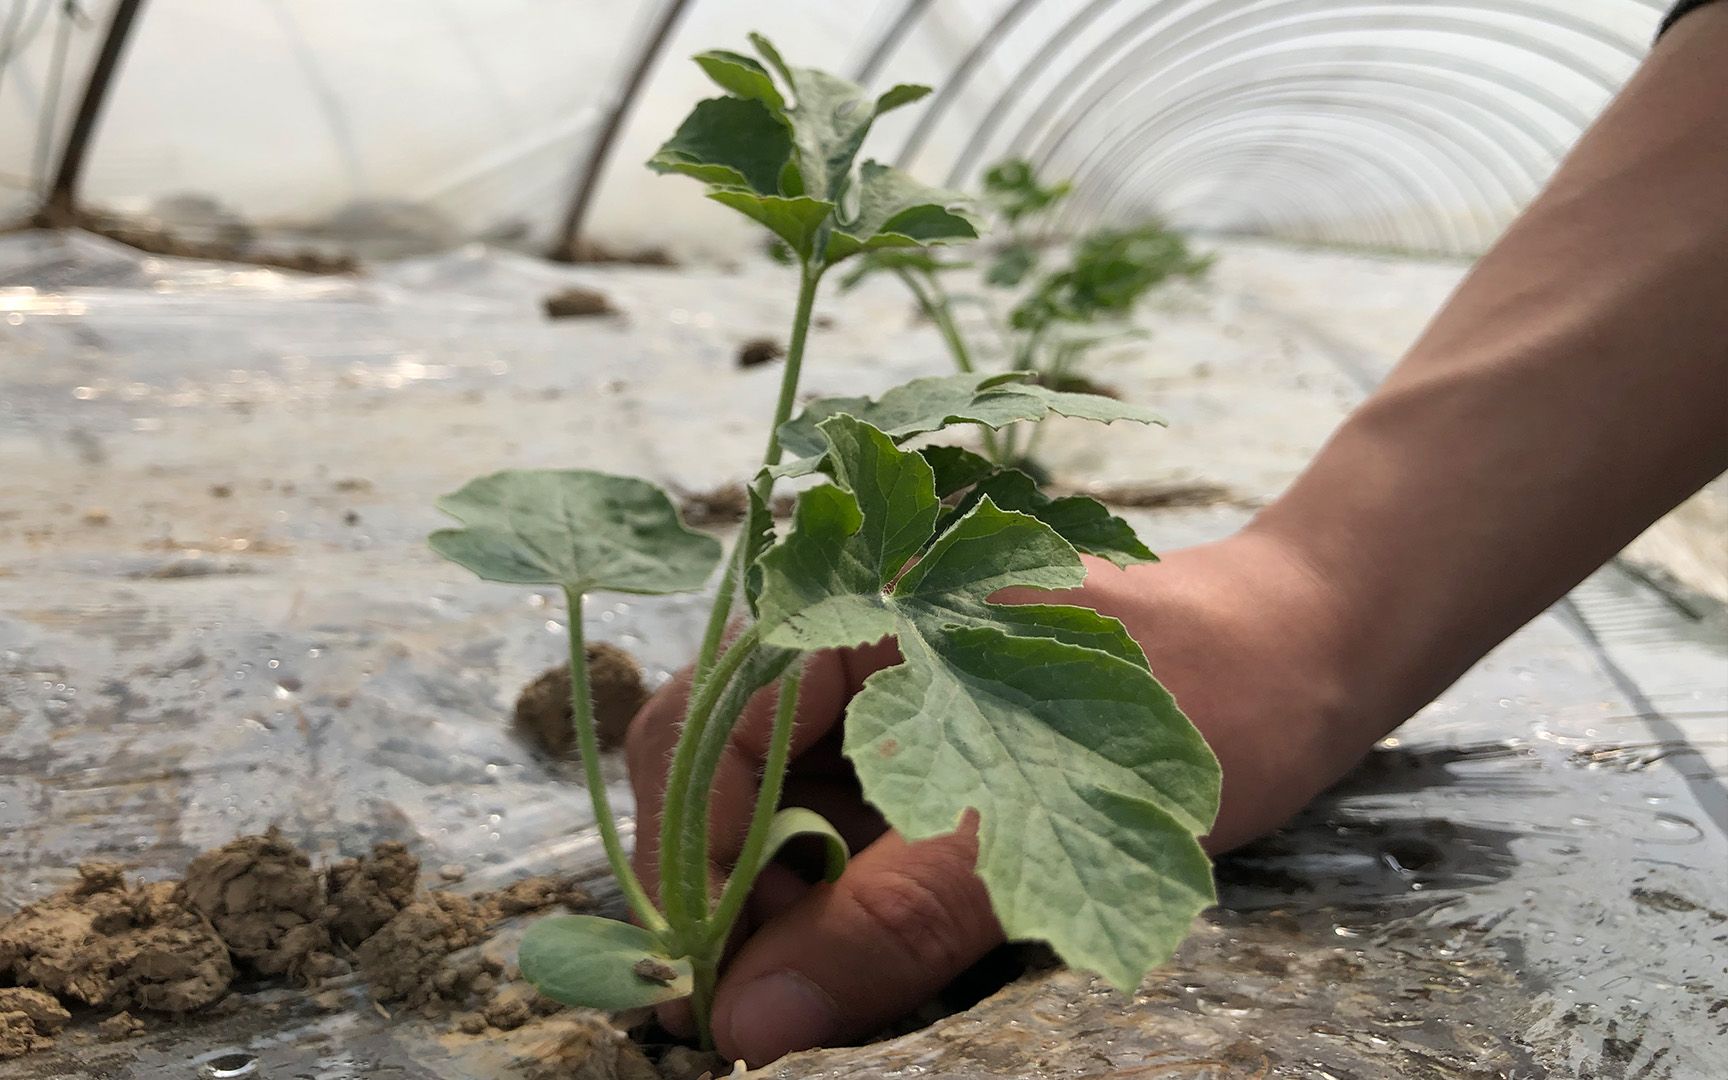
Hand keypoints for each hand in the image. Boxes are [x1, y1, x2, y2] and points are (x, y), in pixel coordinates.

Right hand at [627, 526, 1370, 1064]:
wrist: (1313, 655)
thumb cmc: (1202, 696)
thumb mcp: (1038, 823)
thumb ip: (887, 920)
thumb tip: (745, 1023)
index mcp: (857, 605)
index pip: (704, 736)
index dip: (695, 869)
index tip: (711, 996)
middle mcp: (852, 637)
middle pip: (727, 771)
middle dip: (734, 894)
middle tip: (770, 1011)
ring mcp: (891, 690)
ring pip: (785, 805)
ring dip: (797, 907)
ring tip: (836, 995)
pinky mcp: (932, 740)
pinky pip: (853, 821)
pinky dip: (856, 895)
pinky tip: (887, 956)